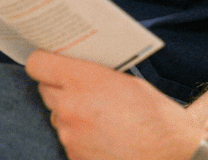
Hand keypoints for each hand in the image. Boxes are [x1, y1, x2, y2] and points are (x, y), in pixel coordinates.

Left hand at [26, 50, 203, 159]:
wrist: (168, 155)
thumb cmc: (155, 116)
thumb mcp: (129, 82)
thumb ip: (97, 76)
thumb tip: (79, 72)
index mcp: (85, 81)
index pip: (39, 64)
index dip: (42, 60)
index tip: (49, 58)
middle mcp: (70, 108)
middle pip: (46, 89)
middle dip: (59, 86)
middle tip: (80, 86)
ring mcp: (69, 136)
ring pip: (57, 115)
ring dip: (70, 112)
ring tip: (99, 115)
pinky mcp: (73, 157)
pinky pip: (68, 139)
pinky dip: (80, 135)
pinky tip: (103, 135)